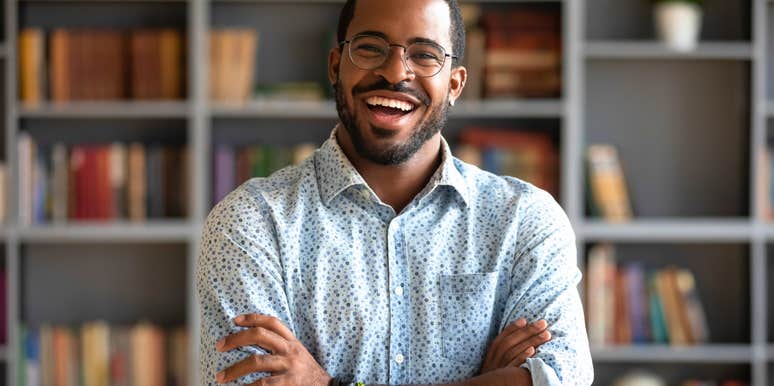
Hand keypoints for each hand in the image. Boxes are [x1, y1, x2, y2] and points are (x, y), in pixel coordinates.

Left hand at [215, 314, 331, 385]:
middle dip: (236, 339)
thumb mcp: (298, 353)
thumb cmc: (307, 372)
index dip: (253, 318)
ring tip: (221, 376)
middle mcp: (290, 350)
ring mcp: (289, 366)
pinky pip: (263, 384)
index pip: (272, 322)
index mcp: (292, 341)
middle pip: (260, 335)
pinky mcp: (288, 383)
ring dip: (234, 369)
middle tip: (219, 346)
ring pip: (257, 361)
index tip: (235, 320)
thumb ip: (281, 345)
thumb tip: (253, 340)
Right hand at [479, 318, 551, 373]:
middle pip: (510, 344)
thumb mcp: (493, 367)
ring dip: (531, 341)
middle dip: (527, 332)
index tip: (524, 319)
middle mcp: (493, 363)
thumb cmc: (492, 382)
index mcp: (489, 358)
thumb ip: (502, 355)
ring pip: (514, 352)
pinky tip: (533, 351)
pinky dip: (522, 357)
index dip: (511, 329)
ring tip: (546, 334)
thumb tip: (521, 341)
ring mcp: (499, 372)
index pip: (500, 340)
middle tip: (543, 323)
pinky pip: (513, 367)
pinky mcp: (504, 380)